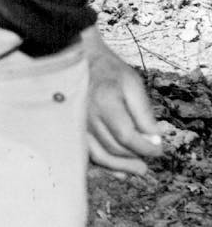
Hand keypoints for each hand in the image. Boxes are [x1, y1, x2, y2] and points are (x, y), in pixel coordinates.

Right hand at [86, 30, 162, 175]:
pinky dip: (103, 164)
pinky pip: (87, 153)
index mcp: (104, 102)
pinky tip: (118, 169)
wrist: (78, 60)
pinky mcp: (71, 128)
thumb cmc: (108, 70)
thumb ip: (144, 113)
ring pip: (99, 155)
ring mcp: (76, 123)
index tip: (158, 150)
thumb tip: (154, 139)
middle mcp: (86, 116)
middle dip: (136, 157)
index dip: (146, 148)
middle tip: (150, 158)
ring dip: (121, 166)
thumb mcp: (133, 84)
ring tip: (138, 169)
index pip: (127, 136)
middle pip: (114, 148)